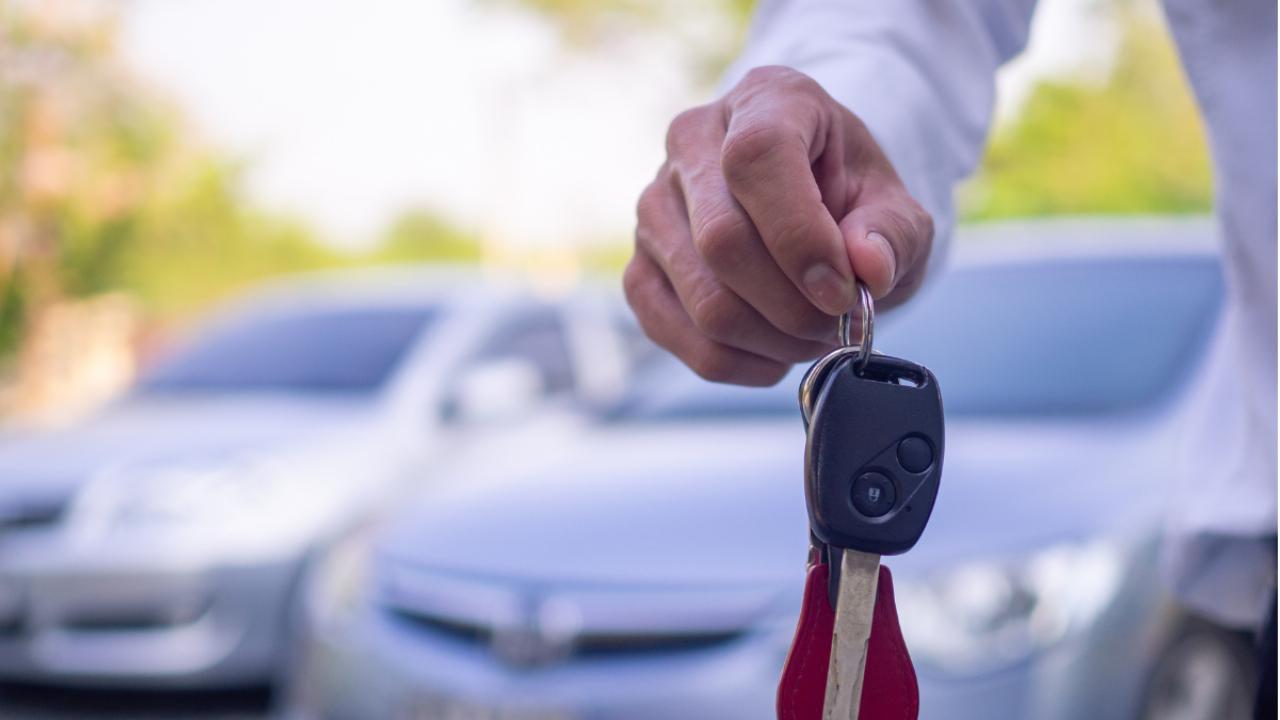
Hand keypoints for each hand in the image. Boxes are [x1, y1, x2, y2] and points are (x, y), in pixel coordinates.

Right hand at [624, 66, 933, 385]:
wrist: (810, 212)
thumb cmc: (850, 202)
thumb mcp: (894, 207)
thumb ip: (894, 233)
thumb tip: (869, 268)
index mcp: (763, 100)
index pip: (756, 160)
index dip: (801, 236)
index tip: (844, 289)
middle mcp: (691, 144)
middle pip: (723, 242)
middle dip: (795, 306)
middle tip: (841, 324)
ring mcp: (654, 208)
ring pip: (704, 300)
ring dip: (773, 340)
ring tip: (813, 335)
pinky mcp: (638, 269)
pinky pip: (678, 336)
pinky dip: (738, 362)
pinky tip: (774, 351)